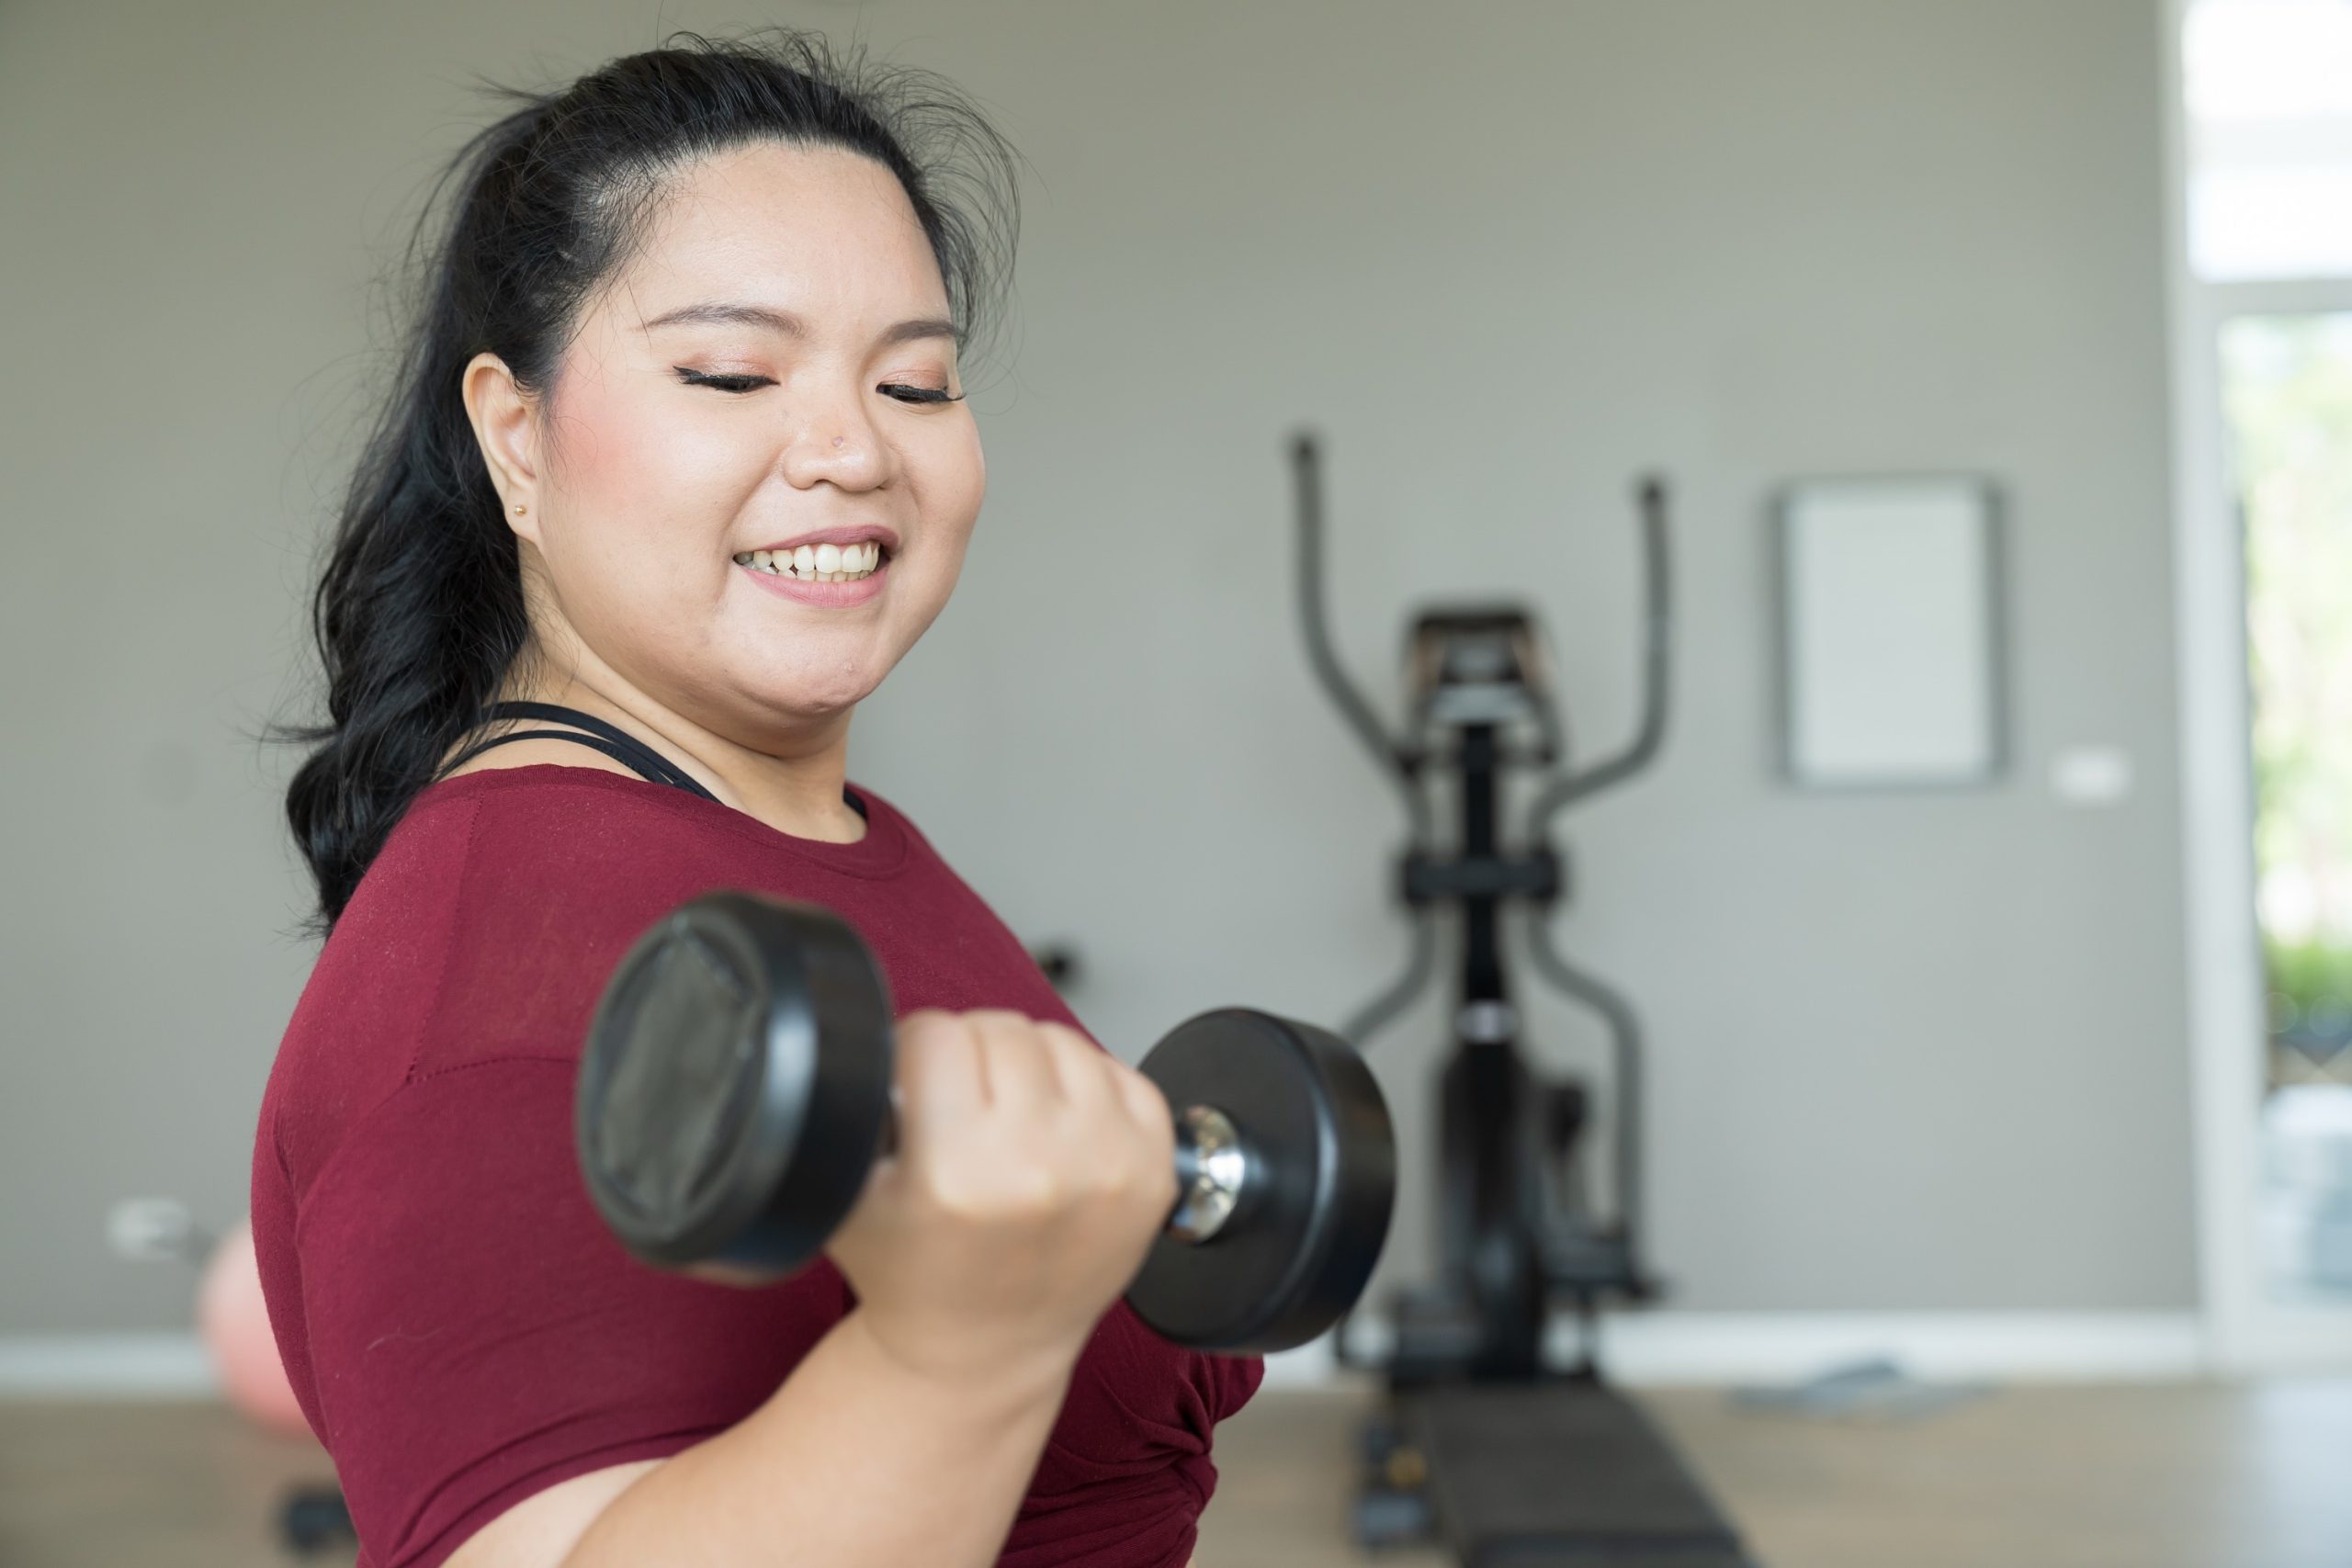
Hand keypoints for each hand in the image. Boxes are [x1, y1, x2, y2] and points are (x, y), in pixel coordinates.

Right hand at [825, 1009, 1177, 1388]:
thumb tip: (873, 1041)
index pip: (935, 1035)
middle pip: (1000, 1029)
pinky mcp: (1153, 1168)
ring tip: (1009, 1122)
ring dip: (1031, 1067)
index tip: (916, 1088)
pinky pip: (1118, 1069)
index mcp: (956, 1174)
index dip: (915, 1056)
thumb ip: (854, 1112)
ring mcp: (1108, 1166)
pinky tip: (1059, 1132)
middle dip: (972, 1058)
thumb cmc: (916, 1274)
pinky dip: (1088, 1088)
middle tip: (961, 1111)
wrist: (986, 1347)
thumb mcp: (848, 1198)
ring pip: (1060, 1039)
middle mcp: (1040, 1167)